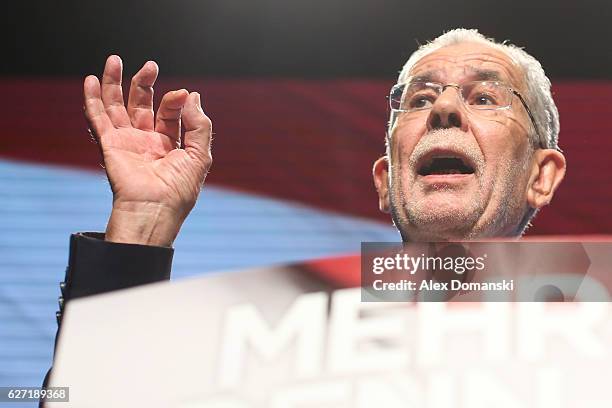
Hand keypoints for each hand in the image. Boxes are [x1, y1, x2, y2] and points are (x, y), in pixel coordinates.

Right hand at [84, 55, 212, 246]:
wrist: (155, 209)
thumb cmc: (180, 189)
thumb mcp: (200, 154)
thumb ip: (199, 124)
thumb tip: (192, 95)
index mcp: (169, 145)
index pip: (169, 113)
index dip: (175, 101)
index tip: (181, 94)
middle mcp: (146, 142)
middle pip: (141, 105)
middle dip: (144, 84)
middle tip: (150, 65)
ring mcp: (126, 143)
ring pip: (116, 107)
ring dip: (113, 84)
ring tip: (114, 60)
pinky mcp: (109, 145)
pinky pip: (98, 119)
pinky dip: (93, 99)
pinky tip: (92, 80)